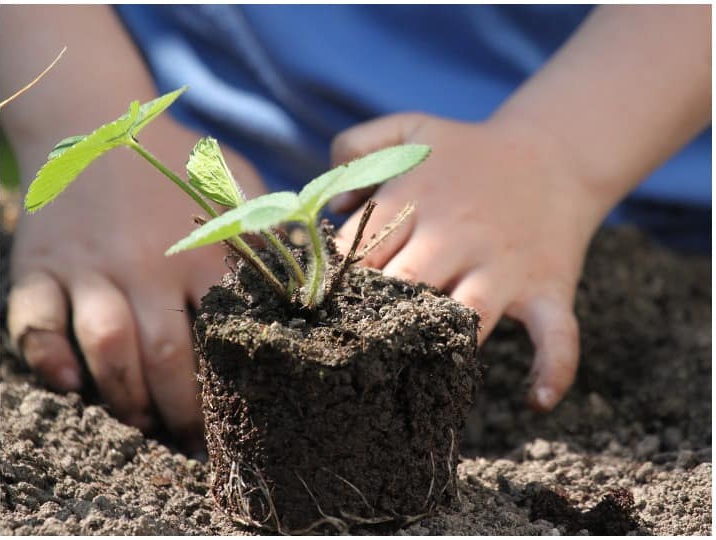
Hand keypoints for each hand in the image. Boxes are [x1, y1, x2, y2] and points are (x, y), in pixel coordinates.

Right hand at [7, 120, 265, 450]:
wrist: (91, 117)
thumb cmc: (173, 159)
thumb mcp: (232, 181)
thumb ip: (265, 228)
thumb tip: (306, 275)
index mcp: (198, 250)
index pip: (221, 334)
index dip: (231, 388)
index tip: (239, 419)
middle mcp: (144, 263)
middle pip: (164, 356)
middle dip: (180, 412)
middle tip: (191, 441)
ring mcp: (88, 265)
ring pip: (105, 347)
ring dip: (124, 397)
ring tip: (143, 424)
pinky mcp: (41, 265)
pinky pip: (34, 321)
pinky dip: (47, 358)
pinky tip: (69, 385)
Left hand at [331, 113, 604, 410]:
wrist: (554, 152)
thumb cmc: (468, 152)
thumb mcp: (409, 129)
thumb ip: (355, 147)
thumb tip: (333, 207)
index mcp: (416, 200)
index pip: (359, 252)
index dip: (335, 283)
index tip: (320, 309)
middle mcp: (456, 235)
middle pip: (403, 287)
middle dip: (376, 317)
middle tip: (354, 347)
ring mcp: (503, 266)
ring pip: (467, 317)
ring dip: (442, 347)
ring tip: (416, 374)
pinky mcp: (547, 288)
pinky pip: (557, 335)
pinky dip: (554, 369)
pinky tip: (536, 400)